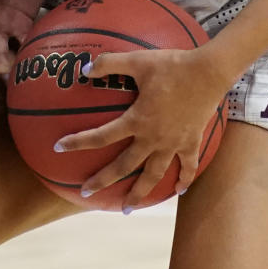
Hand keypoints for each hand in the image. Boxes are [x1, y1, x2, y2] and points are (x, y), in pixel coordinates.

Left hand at [54, 45, 226, 207]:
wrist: (208, 73)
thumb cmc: (172, 65)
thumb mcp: (137, 60)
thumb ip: (109, 64)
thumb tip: (84, 69)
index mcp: (137, 120)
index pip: (101, 136)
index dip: (78, 142)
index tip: (58, 148)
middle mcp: (153, 138)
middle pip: (124, 165)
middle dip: (103, 180)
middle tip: (86, 193)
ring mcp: (173, 143)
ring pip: (153, 175)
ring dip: (139, 193)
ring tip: (127, 208)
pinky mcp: (191, 142)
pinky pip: (187, 167)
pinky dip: (183, 181)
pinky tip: (177, 192)